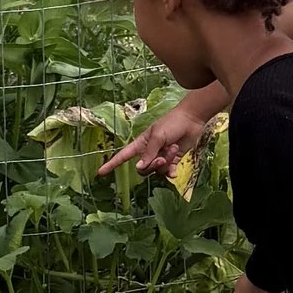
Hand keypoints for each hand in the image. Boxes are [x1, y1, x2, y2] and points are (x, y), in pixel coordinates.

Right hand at [100, 93, 219, 178]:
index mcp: (140, 144)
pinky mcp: (172, 161)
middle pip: (142, 169)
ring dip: (165, 163)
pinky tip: (175, 170)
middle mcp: (149, 152)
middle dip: (152, 166)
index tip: (101, 172)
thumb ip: (148, 153)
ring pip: (156, 171)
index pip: (123, 156)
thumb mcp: (158, 136)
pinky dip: (170, 172)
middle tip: (162, 157)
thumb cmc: (172, 123)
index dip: (112, 164)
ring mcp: (160, 157)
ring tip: (174, 149)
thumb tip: (138, 168)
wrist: (191, 120)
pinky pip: (167, 173)